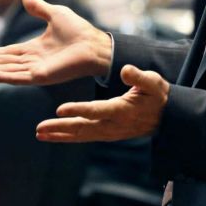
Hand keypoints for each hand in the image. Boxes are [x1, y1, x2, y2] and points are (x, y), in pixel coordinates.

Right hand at [0, 0, 110, 84]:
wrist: (95, 44)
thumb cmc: (80, 31)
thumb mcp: (55, 14)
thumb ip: (39, 8)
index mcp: (33, 49)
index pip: (5, 52)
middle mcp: (31, 62)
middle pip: (0, 62)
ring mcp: (35, 71)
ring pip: (4, 70)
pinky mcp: (41, 76)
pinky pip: (17, 77)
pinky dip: (1, 75)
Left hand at [36, 64, 168, 142]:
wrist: (166, 117)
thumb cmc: (157, 95)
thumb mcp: (153, 82)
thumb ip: (139, 76)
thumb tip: (124, 69)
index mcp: (123, 110)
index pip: (96, 110)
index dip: (78, 110)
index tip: (59, 109)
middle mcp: (113, 125)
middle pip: (83, 127)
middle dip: (60, 128)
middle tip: (39, 128)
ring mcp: (110, 132)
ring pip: (81, 135)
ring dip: (59, 135)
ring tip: (39, 133)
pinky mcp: (106, 134)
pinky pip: (84, 137)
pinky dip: (67, 137)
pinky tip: (52, 135)